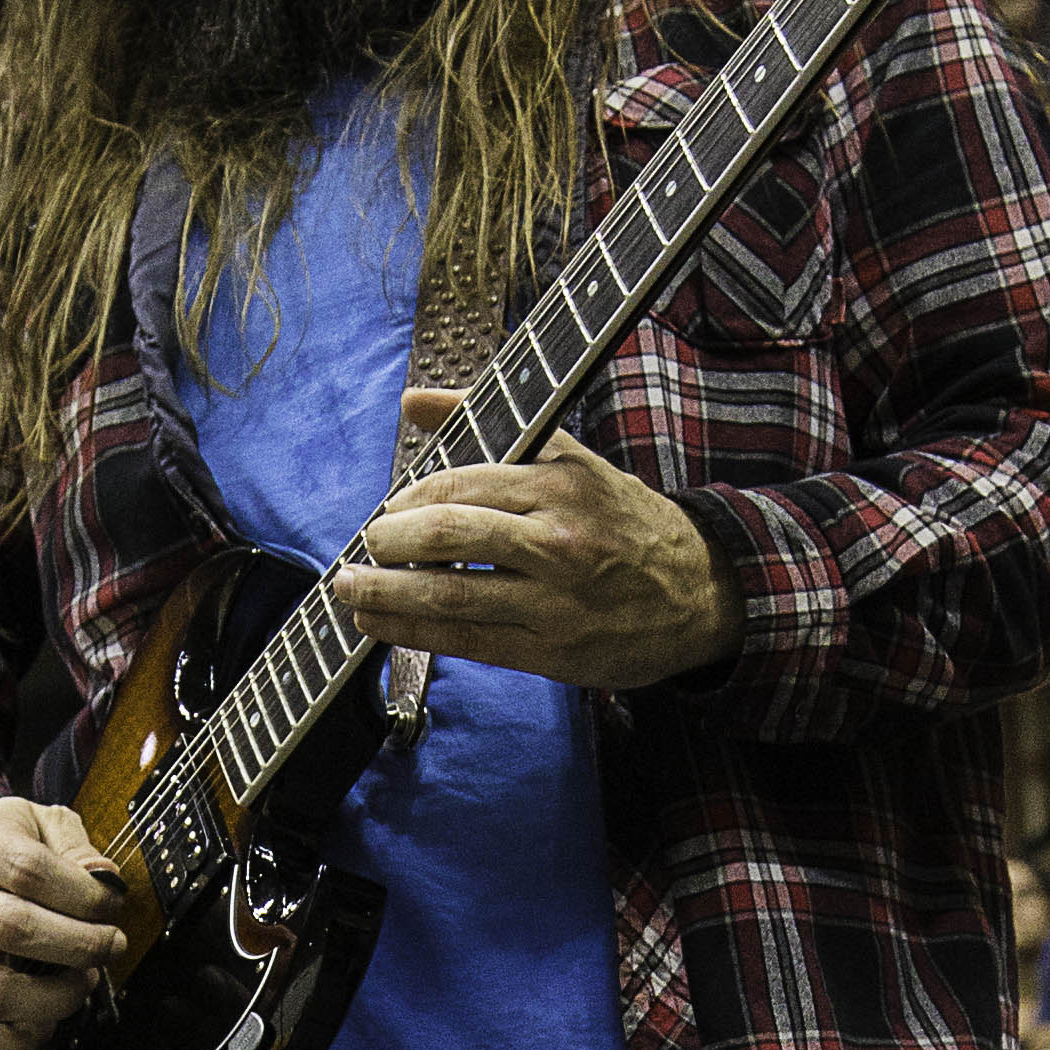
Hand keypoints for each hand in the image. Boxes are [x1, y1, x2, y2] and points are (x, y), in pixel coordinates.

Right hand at [0, 797, 126, 1049]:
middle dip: (80, 944)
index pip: (29, 870)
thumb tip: (103, 880)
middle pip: (14, 929)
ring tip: (82, 981)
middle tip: (111, 945)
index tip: (111, 904)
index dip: (83, 893)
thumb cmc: (3, 854)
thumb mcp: (37, 822)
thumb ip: (74, 843)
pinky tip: (47, 1020)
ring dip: (54, 998)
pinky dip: (18, 1043)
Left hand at [339, 400, 742, 692]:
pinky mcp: (553, 651)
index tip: (388, 509)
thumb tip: (415, 399)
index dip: (410, 499)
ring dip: (385, 593)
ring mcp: (555, 599)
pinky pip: (468, 639)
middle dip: (390, 542)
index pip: (463, 483)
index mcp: (561, 483)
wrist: (699, 593)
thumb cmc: (624, 522)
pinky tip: (379, 625)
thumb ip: (493, 424)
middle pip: (449, 535)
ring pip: (450, 593)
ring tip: (350, 588)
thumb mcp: (571, 459)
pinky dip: (413, 633)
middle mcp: (558, 538)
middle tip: (365, 545)